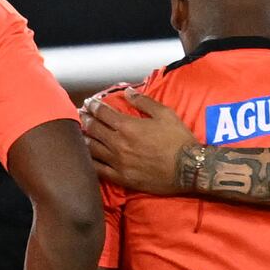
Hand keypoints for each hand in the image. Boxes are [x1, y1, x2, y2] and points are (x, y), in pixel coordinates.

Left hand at [76, 83, 198, 196]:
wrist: (189, 169)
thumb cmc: (179, 140)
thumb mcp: (165, 114)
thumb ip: (144, 102)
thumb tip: (128, 91)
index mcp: (128, 126)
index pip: (102, 113)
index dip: (93, 106)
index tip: (89, 103)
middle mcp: (119, 144)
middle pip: (93, 128)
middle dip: (85, 119)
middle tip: (80, 114)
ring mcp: (118, 162)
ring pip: (91, 148)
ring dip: (83, 138)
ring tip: (79, 133)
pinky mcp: (121, 177)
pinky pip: (98, 169)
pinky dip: (88, 161)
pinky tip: (84, 156)